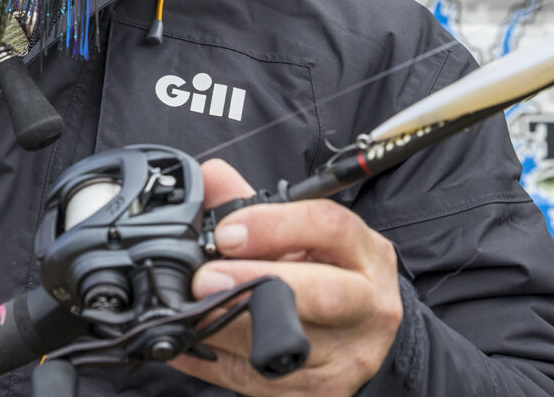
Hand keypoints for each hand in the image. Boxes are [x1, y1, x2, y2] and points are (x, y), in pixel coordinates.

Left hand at [168, 159, 401, 396]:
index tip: (226, 232)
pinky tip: (185, 344)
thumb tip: (207, 177)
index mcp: (366, 253)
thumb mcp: (304, 233)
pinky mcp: (322, 394)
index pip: (329, 227)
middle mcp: (368, 306)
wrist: (361, 333)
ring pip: (284, 347)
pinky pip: (258, 383)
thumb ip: (254, 203)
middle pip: (322, 294)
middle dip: (255, 284)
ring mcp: (349, 357)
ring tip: (186, 310)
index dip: (273, 225)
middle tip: (204, 279)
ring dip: (225, 328)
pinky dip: (213, 362)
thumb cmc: (328, 272)